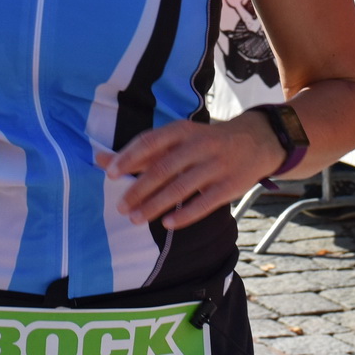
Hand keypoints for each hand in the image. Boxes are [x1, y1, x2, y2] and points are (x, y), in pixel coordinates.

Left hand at [96, 111, 281, 230]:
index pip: (151, 142)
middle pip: (163, 168)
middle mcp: (199, 145)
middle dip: (139, 189)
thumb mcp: (177, 139)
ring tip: (136, 219)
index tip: (110, 175)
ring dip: (156, 205)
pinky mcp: (230, 185)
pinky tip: (167, 223)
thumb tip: (99, 160)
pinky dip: (185, 214)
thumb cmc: (204, 142)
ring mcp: (216, 165)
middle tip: (121, 207)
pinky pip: (204, 203)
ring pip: (181, 187)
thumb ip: (141, 152)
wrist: (256, 141)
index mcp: (182, 130)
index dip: (130, 158)